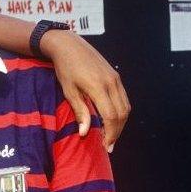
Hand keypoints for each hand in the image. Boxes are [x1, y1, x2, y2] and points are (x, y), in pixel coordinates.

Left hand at [42, 30, 129, 151]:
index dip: (110, 133)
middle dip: (117, 132)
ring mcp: (115, 78)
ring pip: (125, 107)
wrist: (70, 45)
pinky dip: (121, 112)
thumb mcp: (68, 90)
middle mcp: (111, 82)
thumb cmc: (65, 68)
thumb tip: (85, 133)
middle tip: (109, 145)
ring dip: (120, 123)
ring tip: (111, 135)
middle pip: (121, 114)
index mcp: (98, 87)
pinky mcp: (116, 76)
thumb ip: (79, 111)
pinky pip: (123, 98)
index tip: (106, 146)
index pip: (110, 116)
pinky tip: (112, 120)